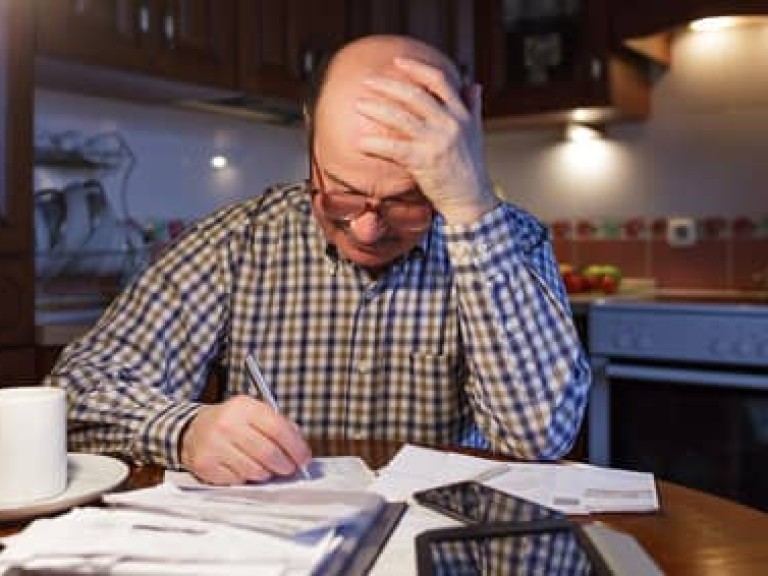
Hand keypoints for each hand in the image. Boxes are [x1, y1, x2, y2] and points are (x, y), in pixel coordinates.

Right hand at [180, 395, 311, 484]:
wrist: (194, 430)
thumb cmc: (232, 422)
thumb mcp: (254, 413)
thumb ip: (279, 426)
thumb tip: (300, 450)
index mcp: (244, 407)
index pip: (278, 428)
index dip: (296, 447)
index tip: (304, 458)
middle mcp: (227, 424)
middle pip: (268, 453)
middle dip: (285, 465)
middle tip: (290, 468)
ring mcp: (214, 445)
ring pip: (255, 470)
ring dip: (267, 473)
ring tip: (266, 467)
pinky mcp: (206, 465)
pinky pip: (238, 480)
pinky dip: (247, 478)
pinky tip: (244, 468)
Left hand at [354, 57, 498, 224]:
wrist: (471, 199)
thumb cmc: (470, 168)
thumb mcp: (475, 133)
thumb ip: (472, 107)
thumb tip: (472, 83)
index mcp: (461, 114)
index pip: (438, 80)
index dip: (417, 68)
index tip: (397, 61)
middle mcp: (450, 123)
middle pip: (414, 94)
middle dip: (388, 85)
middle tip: (367, 80)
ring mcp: (437, 141)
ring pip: (400, 117)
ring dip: (376, 108)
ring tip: (358, 104)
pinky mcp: (424, 161)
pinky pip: (393, 148)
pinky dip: (375, 143)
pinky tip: (360, 142)